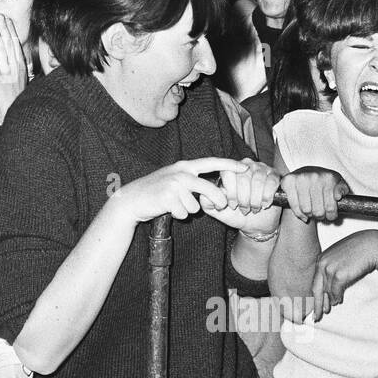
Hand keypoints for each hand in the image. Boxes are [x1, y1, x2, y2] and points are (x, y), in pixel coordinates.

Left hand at [0, 15, 27, 122]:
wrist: (18, 112)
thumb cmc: (19, 98)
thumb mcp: (22, 79)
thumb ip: (18, 66)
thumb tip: (15, 56)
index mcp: (22, 65)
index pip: (16, 43)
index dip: (11, 30)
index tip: (7, 21)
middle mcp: (15, 65)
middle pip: (8, 42)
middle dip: (3, 28)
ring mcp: (6, 70)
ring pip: (1, 48)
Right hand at [113, 157, 252, 224]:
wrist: (132, 199)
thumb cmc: (156, 191)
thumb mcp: (174, 180)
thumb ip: (192, 182)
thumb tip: (215, 192)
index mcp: (184, 166)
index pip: (211, 163)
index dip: (229, 165)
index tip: (245, 167)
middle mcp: (180, 173)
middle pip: (209, 188)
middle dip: (218, 200)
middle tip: (223, 206)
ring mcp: (173, 184)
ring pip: (195, 206)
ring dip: (188, 210)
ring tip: (174, 205)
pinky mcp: (168, 197)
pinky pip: (184, 213)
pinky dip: (178, 215)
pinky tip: (167, 209)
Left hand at [210, 160, 280, 234]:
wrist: (255, 223)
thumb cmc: (236, 214)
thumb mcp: (218, 211)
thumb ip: (207, 203)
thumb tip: (204, 195)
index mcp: (228, 170)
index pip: (227, 172)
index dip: (230, 191)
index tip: (232, 205)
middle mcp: (244, 165)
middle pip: (242, 177)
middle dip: (243, 198)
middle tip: (244, 209)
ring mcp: (260, 168)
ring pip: (257, 180)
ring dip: (255, 199)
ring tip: (253, 208)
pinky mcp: (274, 175)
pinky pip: (271, 182)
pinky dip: (267, 196)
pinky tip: (265, 204)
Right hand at [280, 167, 349, 222]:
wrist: (306, 171)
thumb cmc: (324, 180)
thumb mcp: (338, 182)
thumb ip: (343, 189)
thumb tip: (338, 196)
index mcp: (329, 178)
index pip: (331, 207)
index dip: (331, 215)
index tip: (330, 215)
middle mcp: (314, 177)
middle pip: (318, 211)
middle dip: (320, 216)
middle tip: (320, 214)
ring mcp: (300, 179)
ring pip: (306, 210)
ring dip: (309, 215)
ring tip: (312, 212)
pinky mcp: (288, 182)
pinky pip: (294, 206)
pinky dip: (299, 214)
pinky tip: (303, 214)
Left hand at [310, 230, 377, 320]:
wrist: (372, 245)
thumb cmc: (358, 250)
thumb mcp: (340, 256)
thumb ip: (332, 267)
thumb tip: (330, 286)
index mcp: (321, 258)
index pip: (315, 280)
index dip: (315, 294)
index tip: (315, 303)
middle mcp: (322, 263)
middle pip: (317, 288)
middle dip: (316, 304)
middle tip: (316, 316)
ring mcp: (330, 269)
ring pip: (327, 291)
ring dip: (328, 301)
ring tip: (327, 310)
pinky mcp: (339, 275)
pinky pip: (336, 291)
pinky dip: (336, 298)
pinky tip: (338, 302)